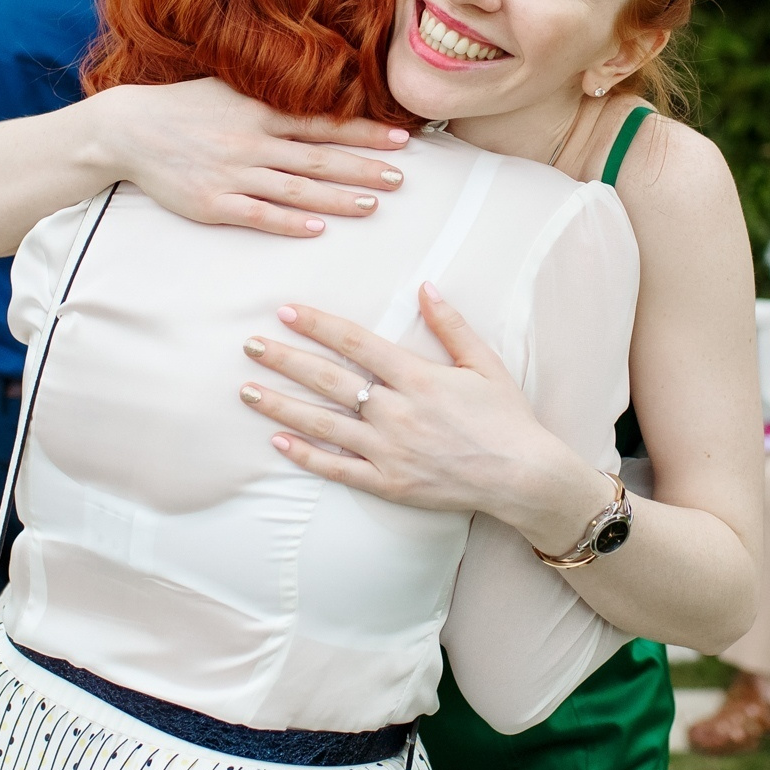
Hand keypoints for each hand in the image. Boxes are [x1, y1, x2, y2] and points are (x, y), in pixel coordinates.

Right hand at [107, 78, 411, 237]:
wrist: (127, 130)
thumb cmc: (183, 107)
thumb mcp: (228, 88)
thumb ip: (270, 96)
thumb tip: (316, 95)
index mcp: (259, 111)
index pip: (323, 124)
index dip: (365, 132)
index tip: (401, 140)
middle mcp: (251, 141)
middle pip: (319, 159)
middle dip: (363, 169)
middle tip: (400, 179)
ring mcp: (233, 174)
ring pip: (296, 190)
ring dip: (337, 200)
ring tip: (371, 206)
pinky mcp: (212, 203)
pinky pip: (258, 215)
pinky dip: (289, 223)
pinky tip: (318, 229)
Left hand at [235, 284, 611, 553]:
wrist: (523, 477)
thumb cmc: (507, 418)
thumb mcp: (485, 364)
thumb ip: (451, 325)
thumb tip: (425, 286)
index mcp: (417, 378)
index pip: (356, 343)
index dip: (318, 325)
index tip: (287, 311)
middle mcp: (396, 412)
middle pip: (329, 380)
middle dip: (285, 360)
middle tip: (251, 345)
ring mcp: (388, 450)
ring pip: (323, 424)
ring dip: (281, 405)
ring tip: (247, 390)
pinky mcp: (388, 483)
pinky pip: (338, 469)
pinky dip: (306, 456)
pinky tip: (277, 442)